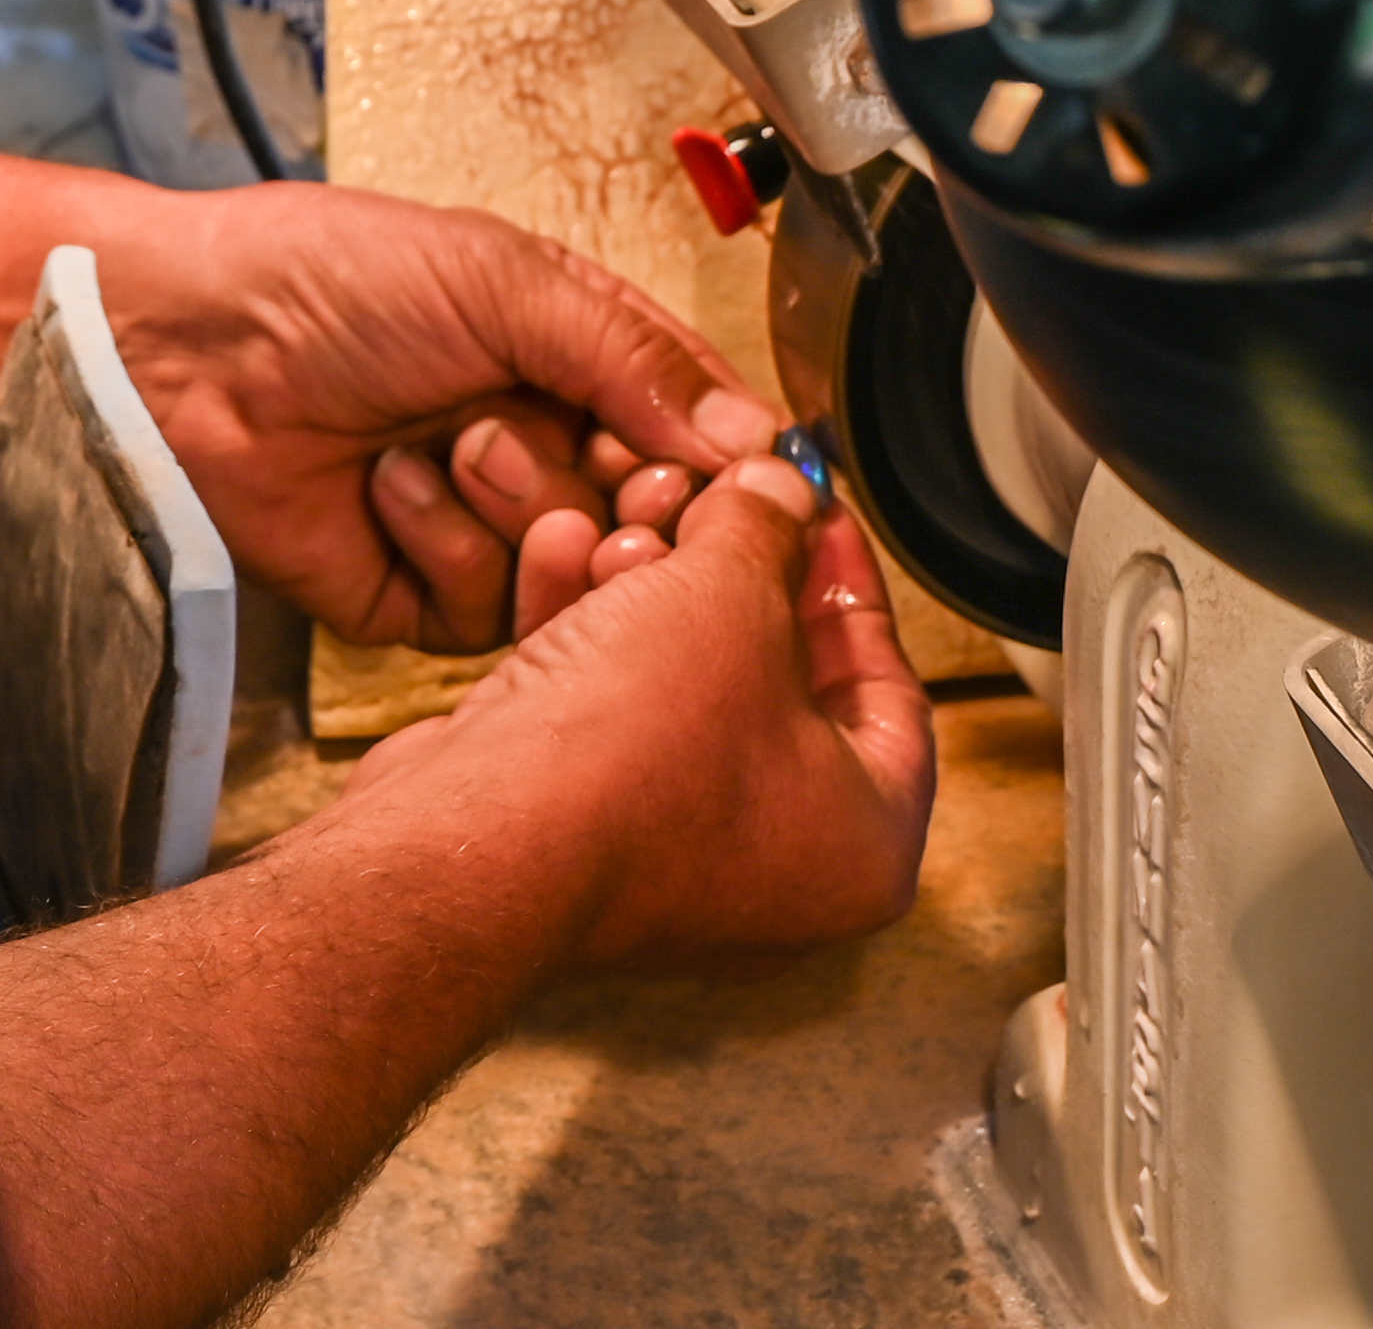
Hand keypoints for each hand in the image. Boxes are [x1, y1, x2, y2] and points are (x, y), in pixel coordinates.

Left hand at [87, 182, 777, 652]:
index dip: (718, 465)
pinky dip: (445, 548)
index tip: (721, 475)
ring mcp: (484, 527)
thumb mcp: (505, 281)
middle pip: (652, 521)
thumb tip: (752, 440)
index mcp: (576, 358)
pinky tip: (389, 489)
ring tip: (455, 445)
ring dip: (517, 506)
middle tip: (590, 466)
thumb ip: (634, 360)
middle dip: (621, 493)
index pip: (697, 431)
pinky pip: (487, 612)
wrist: (191, 348)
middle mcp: (542, 446)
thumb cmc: (330, 279)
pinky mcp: (421, 596)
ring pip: (575, 572)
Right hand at [337, 458, 934, 966]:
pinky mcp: (584, 844)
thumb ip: (768, 528)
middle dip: (733, 574)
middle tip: (721, 501)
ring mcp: (675, 866)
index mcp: (864, 844)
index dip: (850, 576)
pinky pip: (610, 724)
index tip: (818, 514)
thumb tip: (780, 495)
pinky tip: (564, 555)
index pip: (891, 686)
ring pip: (684, 694)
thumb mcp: (731, 593)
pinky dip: (592, 642)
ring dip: (652, 593)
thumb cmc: (635, 754)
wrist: (482, 838)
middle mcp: (780, 876)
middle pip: (779, 683)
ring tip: (630, 522)